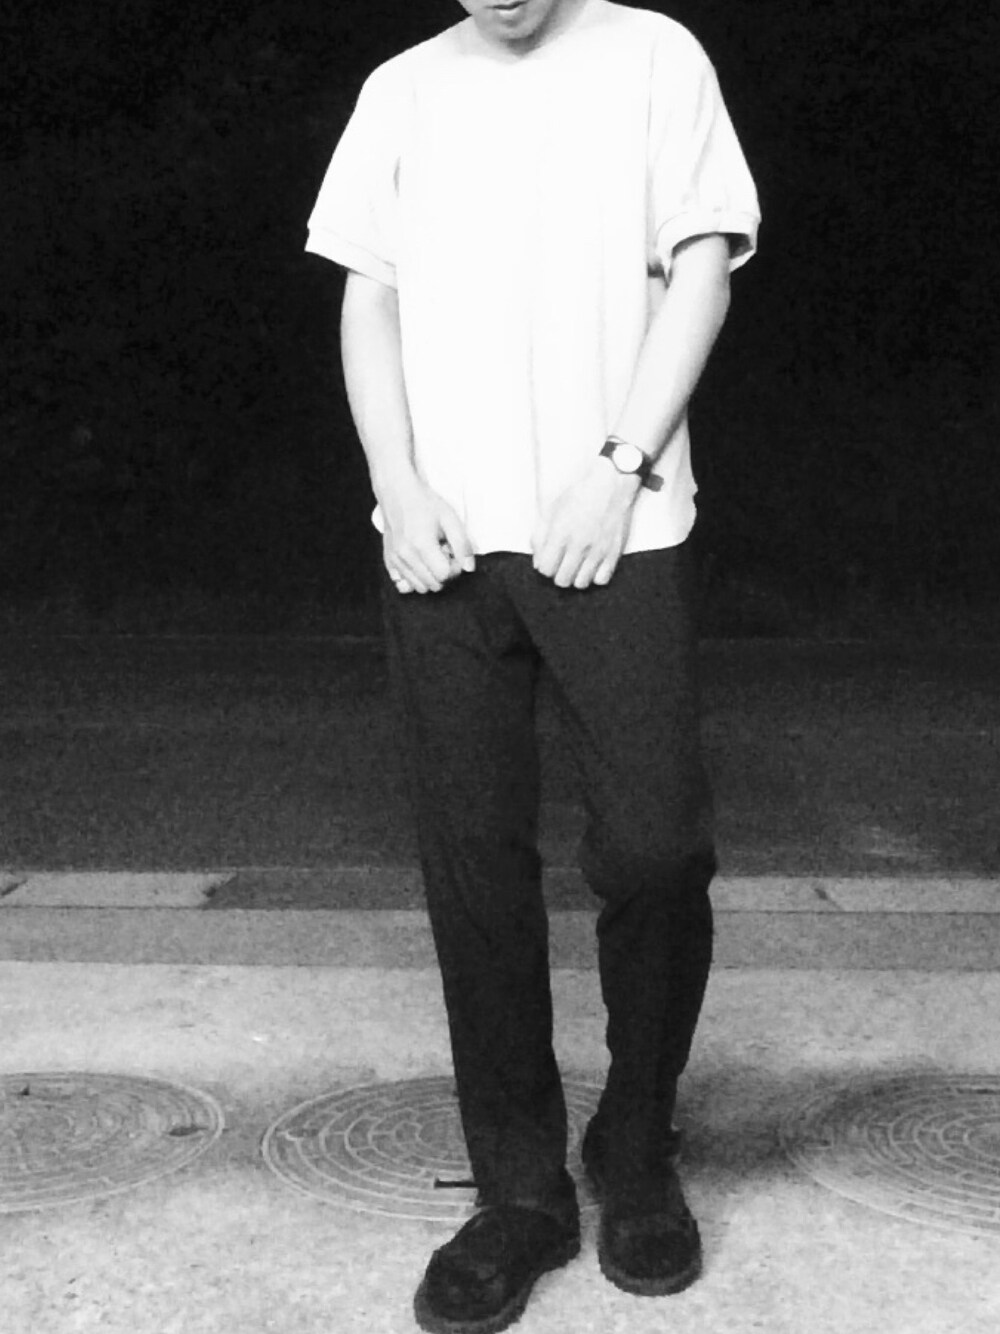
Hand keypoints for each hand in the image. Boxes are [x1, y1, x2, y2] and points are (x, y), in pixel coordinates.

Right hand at [380, 474, 474, 593]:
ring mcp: (395, 559)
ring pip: (419, 587)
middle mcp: (406, 555)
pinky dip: (414, 578)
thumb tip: (469, 568)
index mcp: (422, 545)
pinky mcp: (388, 559)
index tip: (453, 553)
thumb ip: (462, 545)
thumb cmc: (425, 503)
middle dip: (443, 574)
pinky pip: (402, 583)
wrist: (398, 492)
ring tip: (431, 557)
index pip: (444, 575)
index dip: (454, 568)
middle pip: (433, 585)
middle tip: (444, 554)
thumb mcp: (450, 519)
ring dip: (430, 577)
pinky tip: (419, 562)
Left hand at [531, 458, 640, 588]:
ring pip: (581, 583)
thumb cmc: (579, 492)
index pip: (546, 569)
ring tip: (576, 565)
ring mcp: (598, 550)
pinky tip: (592, 565)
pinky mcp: (614, 552)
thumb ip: (540, 536)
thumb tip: (536, 561)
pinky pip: (601, 579)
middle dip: (558, 574)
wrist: (610, 482)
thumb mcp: (552, 509)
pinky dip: (595, 576)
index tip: (549, 560)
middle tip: (562, 564)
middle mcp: (579, 545)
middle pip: (562, 580)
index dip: (545, 567)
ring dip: (576, 577)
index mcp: (561, 534)